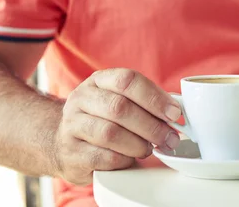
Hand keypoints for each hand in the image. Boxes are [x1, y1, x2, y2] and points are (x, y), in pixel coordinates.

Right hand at [53, 69, 181, 184]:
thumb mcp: (120, 100)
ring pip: (110, 133)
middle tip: (169, 138)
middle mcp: (81, 98)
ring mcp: (71, 125)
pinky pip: (102, 156)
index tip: (174, 113)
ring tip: (150, 149)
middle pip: (119, 108)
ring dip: (138, 143)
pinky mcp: (70, 153)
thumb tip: (176, 112)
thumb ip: (146, 102)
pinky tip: (131, 158)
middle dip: (151, 125)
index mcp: (99, 80)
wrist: (62, 142)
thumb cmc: (103, 119)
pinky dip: (123, 159)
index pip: (127, 80)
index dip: (154, 97)